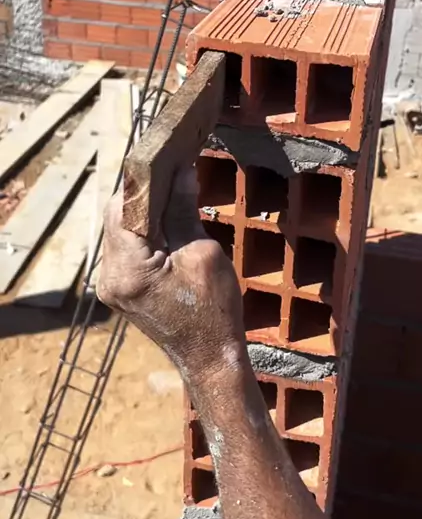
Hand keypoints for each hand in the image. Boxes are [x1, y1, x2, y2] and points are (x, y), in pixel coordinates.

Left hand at [97, 168, 246, 385]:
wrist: (210, 359)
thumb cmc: (214, 311)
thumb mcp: (203, 253)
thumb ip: (182, 210)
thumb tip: (180, 170)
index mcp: (128, 269)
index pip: (123, 207)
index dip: (143, 181)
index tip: (163, 159)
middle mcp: (109, 276)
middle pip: (117, 218)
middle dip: (143, 195)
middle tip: (171, 174)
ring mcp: (111, 285)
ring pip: (120, 231)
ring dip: (144, 212)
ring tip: (172, 196)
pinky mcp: (119, 289)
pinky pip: (126, 249)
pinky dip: (143, 232)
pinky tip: (165, 225)